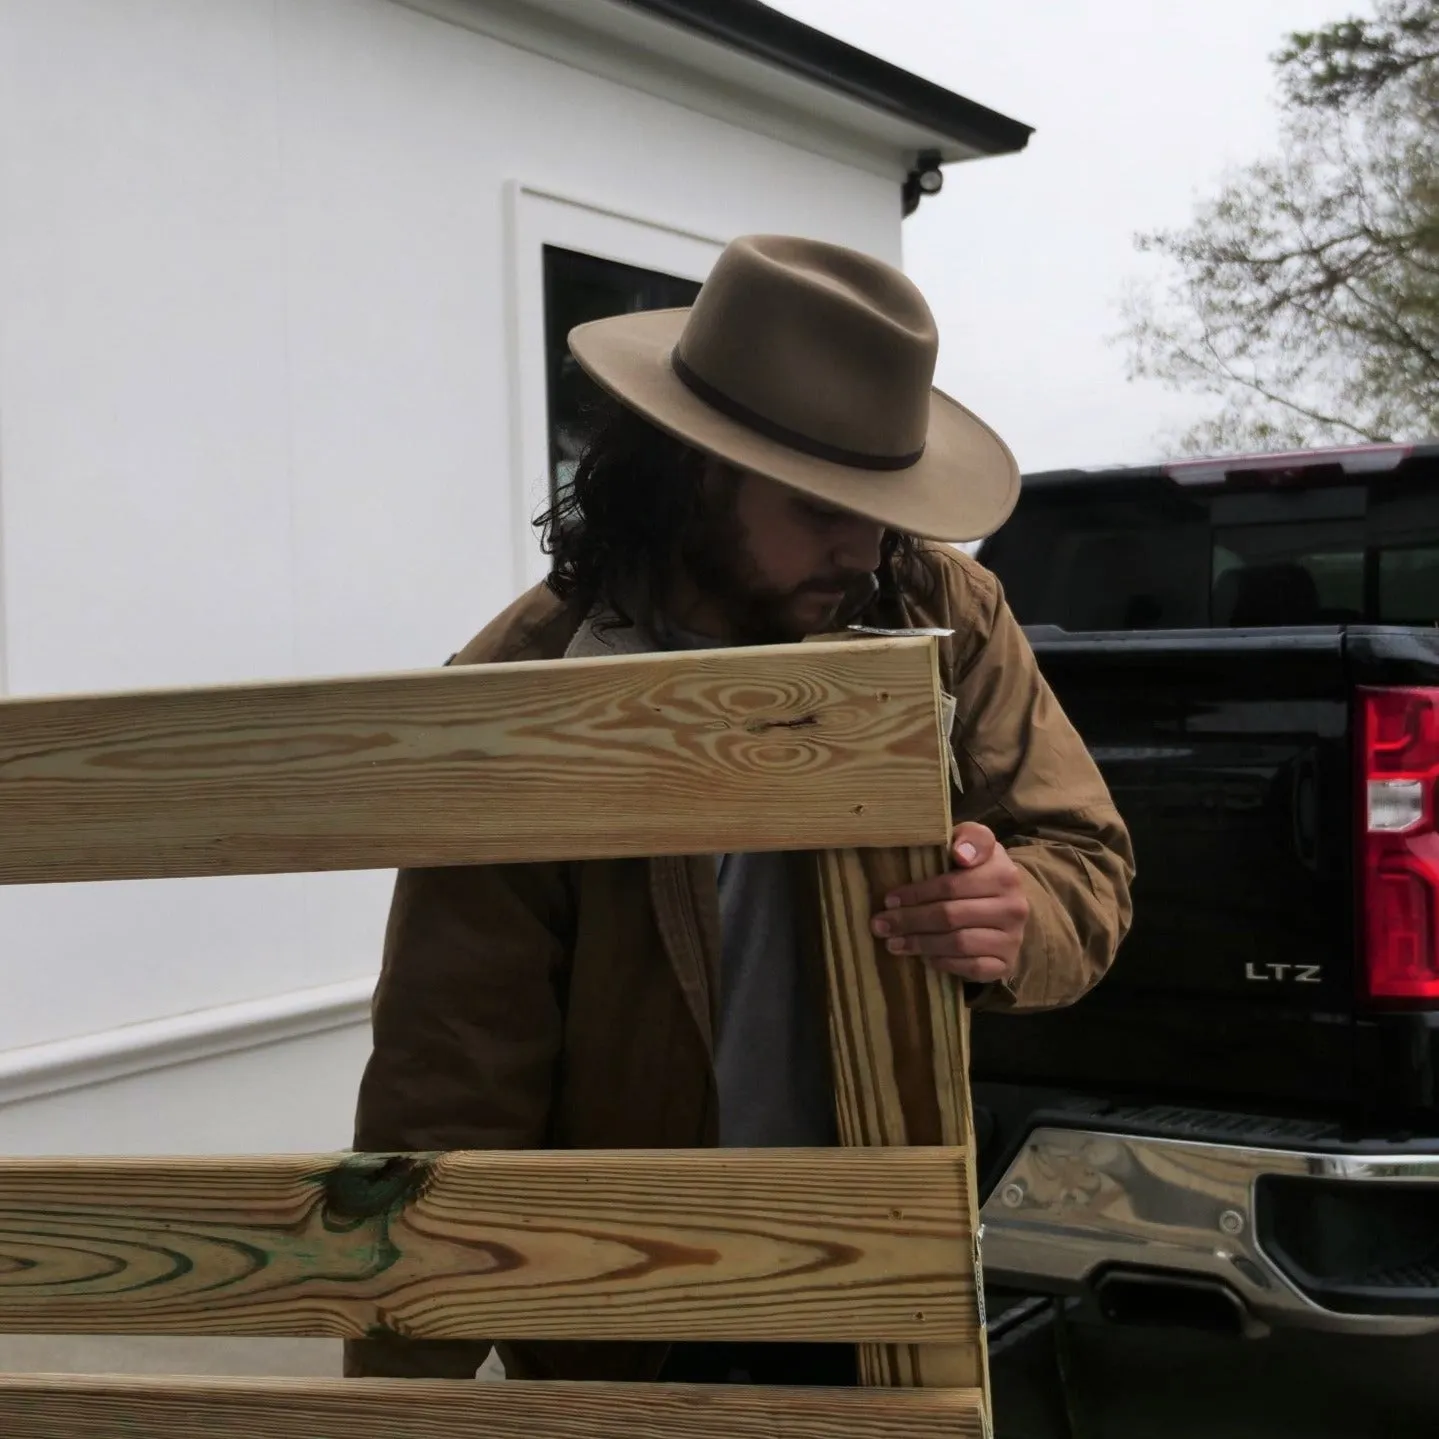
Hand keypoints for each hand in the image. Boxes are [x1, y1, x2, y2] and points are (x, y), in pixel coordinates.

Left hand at [869, 823, 1028, 983]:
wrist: (1007, 907)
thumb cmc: (978, 871)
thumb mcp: (975, 844)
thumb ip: (969, 837)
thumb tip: (961, 853)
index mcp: (1003, 873)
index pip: (951, 885)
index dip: (917, 893)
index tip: (889, 899)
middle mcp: (1014, 906)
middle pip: (950, 915)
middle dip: (909, 920)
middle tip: (880, 924)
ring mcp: (1013, 938)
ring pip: (958, 943)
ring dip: (920, 944)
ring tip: (892, 943)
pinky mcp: (1006, 963)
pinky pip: (971, 967)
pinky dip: (943, 963)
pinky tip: (923, 958)